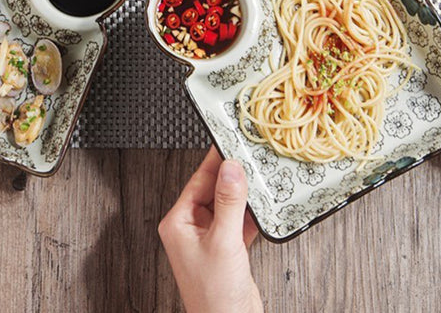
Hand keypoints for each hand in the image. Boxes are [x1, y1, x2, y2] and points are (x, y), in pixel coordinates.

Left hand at [158, 147, 262, 312]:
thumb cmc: (215, 297)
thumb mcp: (223, 241)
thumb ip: (229, 202)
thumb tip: (230, 169)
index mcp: (178, 223)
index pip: (198, 181)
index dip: (215, 161)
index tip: (228, 142)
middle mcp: (191, 229)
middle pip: (213, 191)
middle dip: (231, 176)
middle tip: (247, 157)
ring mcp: (209, 240)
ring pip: (227, 205)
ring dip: (243, 195)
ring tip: (257, 177)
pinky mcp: (227, 250)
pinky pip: (238, 222)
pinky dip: (250, 214)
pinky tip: (262, 206)